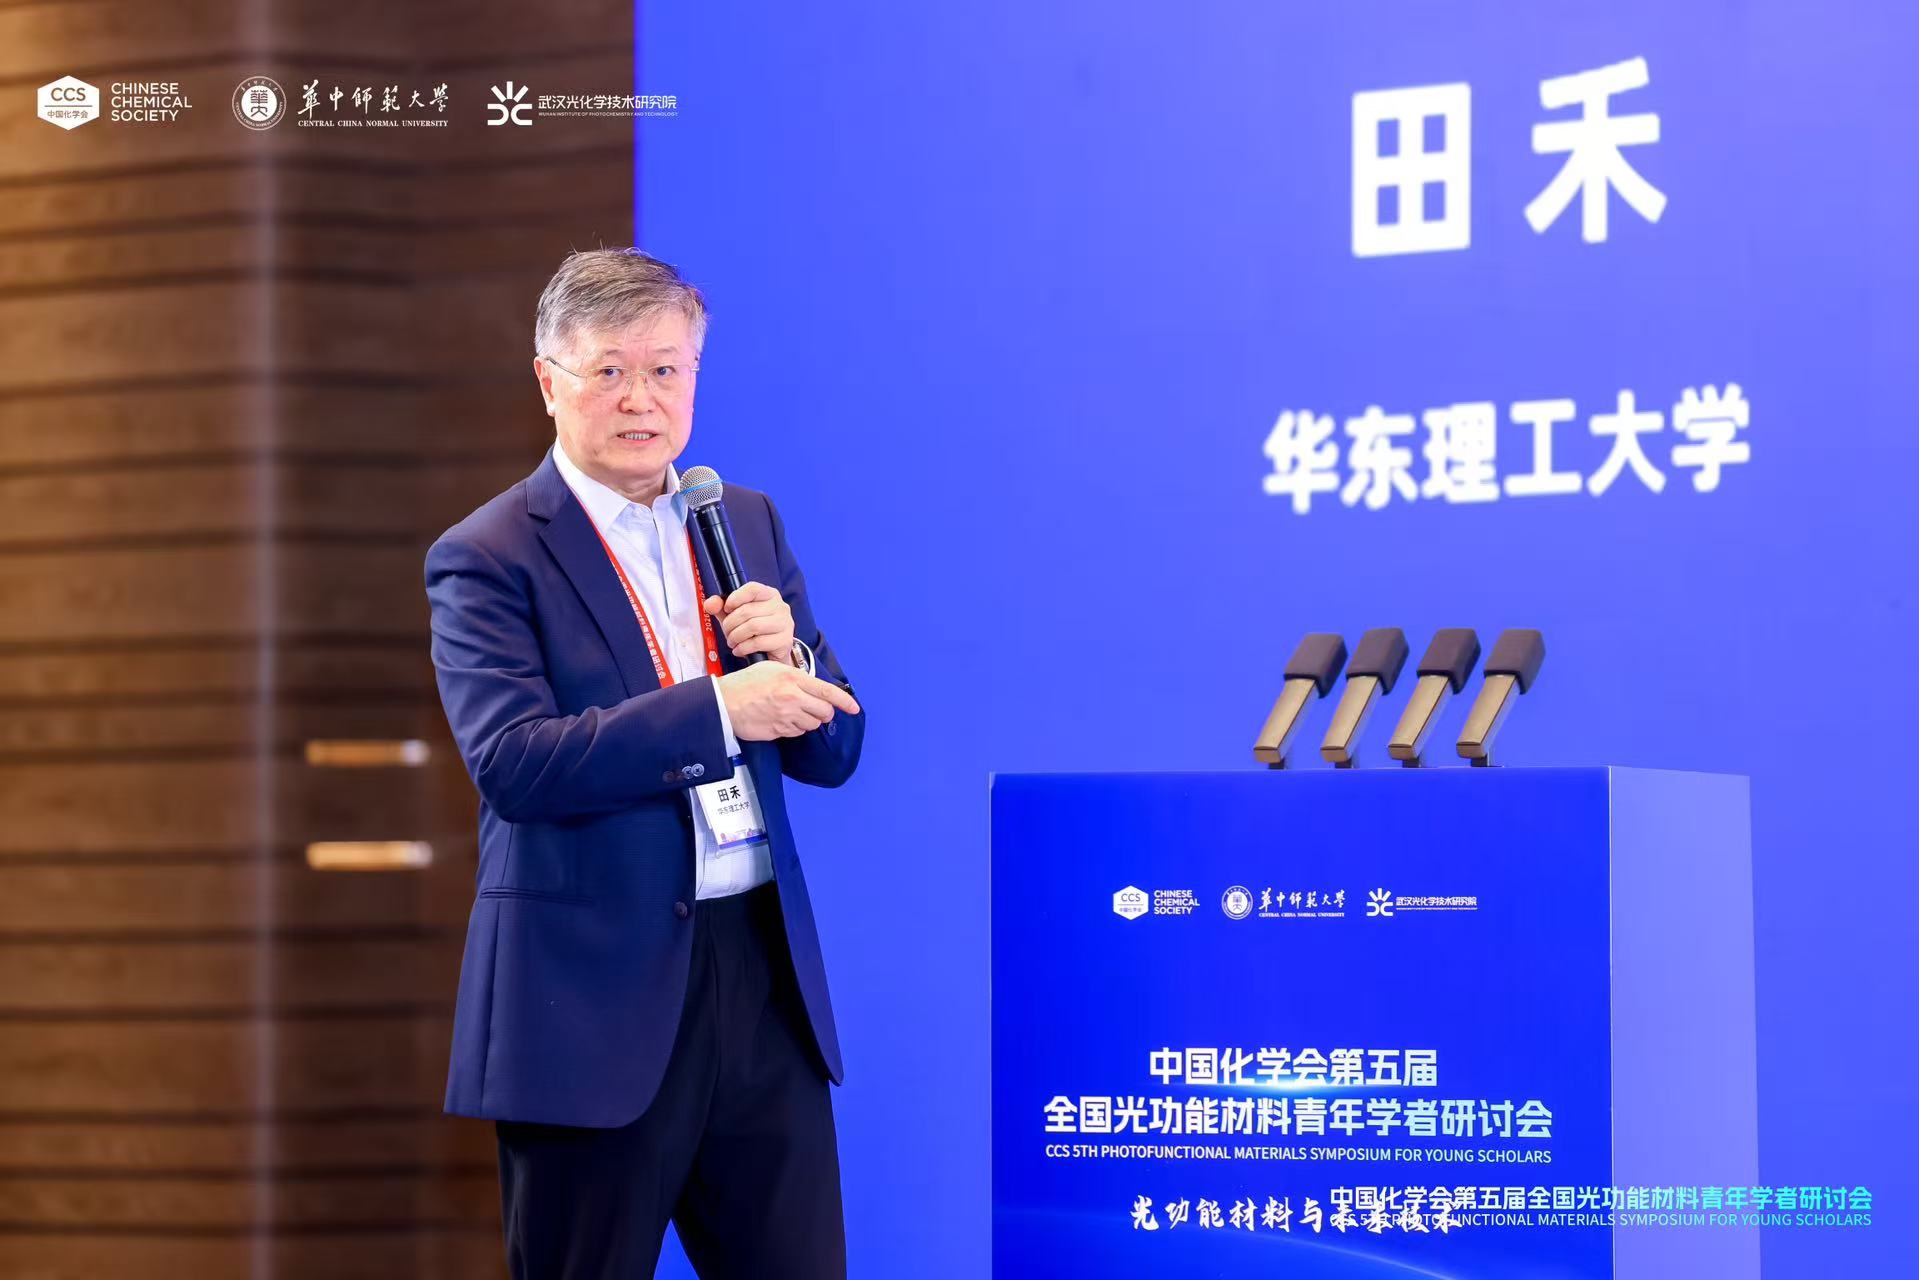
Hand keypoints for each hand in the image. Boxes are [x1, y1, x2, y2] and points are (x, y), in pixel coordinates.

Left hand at [703, 582, 797, 663]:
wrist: (771, 654)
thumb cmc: (754, 632)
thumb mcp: (735, 616)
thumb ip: (721, 607)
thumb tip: (710, 603)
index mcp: (769, 595)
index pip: (752, 589)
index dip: (735, 598)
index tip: (727, 609)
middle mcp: (780, 606)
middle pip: (747, 611)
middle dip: (730, 624)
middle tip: (727, 632)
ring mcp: (785, 623)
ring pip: (752, 626)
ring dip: (736, 637)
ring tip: (733, 642)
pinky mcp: (785, 641)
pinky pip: (758, 642)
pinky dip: (743, 648)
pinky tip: (740, 649)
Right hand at [717, 662, 860, 740]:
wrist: (723, 702)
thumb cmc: (745, 683)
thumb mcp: (771, 669)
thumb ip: (795, 677)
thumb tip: (814, 688)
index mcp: (793, 678)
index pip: (828, 692)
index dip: (845, 702)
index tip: (854, 708)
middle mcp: (793, 697)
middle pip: (825, 712)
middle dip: (822, 713)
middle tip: (812, 710)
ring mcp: (787, 715)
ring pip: (812, 724)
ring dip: (806, 721)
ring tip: (789, 712)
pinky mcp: (779, 730)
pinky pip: (796, 733)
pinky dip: (793, 729)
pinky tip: (780, 720)